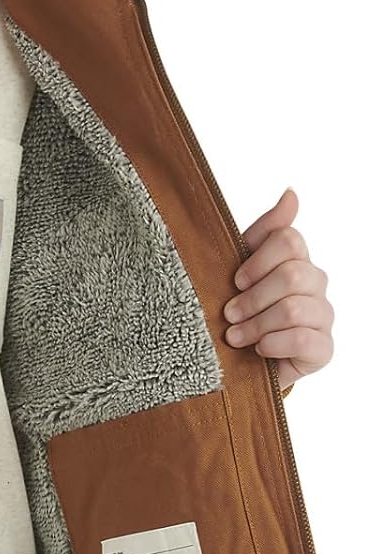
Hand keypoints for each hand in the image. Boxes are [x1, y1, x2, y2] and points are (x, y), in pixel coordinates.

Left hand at [223, 186, 333, 391]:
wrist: (239, 360)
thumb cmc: (240, 310)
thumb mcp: (239, 268)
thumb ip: (264, 232)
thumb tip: (292, 192)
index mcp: (296, 258)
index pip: (288, 239)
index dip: (257, 261)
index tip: (235, 281)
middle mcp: (316, 282)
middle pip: (291, 275)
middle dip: (252, 298)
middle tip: (230, 314)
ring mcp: (323, 315)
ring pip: (293, 310)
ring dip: (256, 325)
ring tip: (235, 337)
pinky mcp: (323, 348)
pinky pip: (303, 340)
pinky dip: (272, 345)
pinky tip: (259, 350)